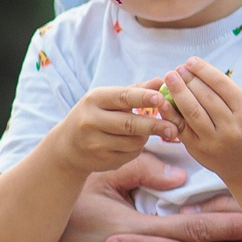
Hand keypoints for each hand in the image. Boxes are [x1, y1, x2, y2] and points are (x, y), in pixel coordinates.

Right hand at [55, 85, 177, 173]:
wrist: (67, 146)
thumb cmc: (95, 115)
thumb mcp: (108, 99)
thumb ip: (136, 90)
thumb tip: (161, 81)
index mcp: (94, 99)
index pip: (122, 97)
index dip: (143, 98)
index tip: (161, 98)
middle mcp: (91, 120)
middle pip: (129, 124)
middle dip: (155, 125)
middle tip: (173, 127)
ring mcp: (94, 143)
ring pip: (133, 141)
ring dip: (146, 137)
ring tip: (146, 131)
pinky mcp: (101, 160)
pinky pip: (130, 154)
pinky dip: (137, 149)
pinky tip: (131, 143)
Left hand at [155, 58, 241, 180]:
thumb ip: (225, 94)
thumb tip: (195, 71)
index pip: (222, 85)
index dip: (204, 70)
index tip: (191, 61)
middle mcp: (231, 127)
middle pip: (206, 96)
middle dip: (189, 79)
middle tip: (177, 69)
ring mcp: (213, 139)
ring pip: (193, 111)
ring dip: (179, 91)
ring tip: (170, 78)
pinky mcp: (198, 149)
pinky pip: (181, 127)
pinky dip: (171, 112)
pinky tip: (163, 101)